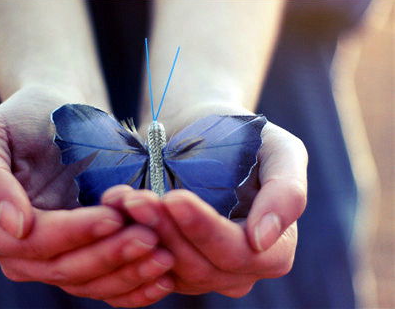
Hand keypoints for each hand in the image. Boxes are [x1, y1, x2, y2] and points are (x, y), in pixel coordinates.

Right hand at [0, 86, 174, 306]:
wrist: (55, 119)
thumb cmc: (24, 119)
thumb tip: (14, 226)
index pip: (35, 241)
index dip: (75, 233)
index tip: (114, 217)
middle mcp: (17, 253)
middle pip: (64, 268)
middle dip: (109, 255)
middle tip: (150, 238)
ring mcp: (50, 260)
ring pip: (89, 282)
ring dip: (128, 273)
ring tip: (164, 256)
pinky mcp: (80, 259)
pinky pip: (104, 285)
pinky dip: (133, 287)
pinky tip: (162, 279)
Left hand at [103, 103, 306, 296]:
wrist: (202, 131)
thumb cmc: (244, 137)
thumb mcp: (280, 150)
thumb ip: (287, 192)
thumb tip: (263, 239)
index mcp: (273, 250)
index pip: (238, 254)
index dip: (205, 230)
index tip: (174, 198)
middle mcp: (238, 270)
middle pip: (200, 268)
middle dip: (166, 232)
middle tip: (137, 198)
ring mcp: (202, 272)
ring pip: (170, 271)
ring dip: (143, 237)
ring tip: (125, 201)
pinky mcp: (170, 266)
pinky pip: (147, 267)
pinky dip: (130, 242)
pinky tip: (116, 211)